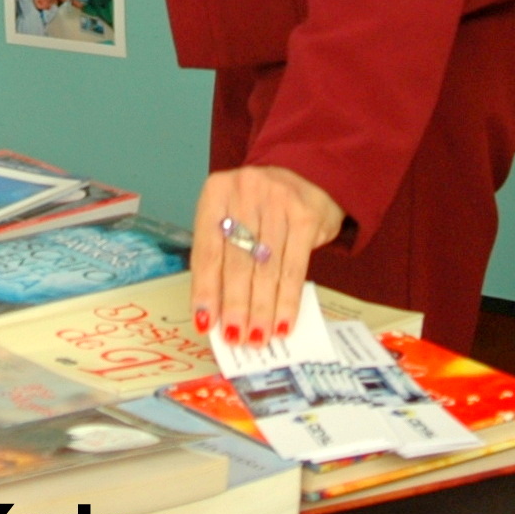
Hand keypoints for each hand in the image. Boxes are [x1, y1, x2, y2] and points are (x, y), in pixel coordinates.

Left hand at [191, 163, 342, 348]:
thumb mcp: (235, 217)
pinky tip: (283, 323)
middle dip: (234, 306)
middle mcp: (245, 191)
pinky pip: (294, 268)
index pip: (206, 250)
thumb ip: (223, 256)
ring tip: (257, 338)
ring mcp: (277, 200)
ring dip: (261, 309)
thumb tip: (215, 313)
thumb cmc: (262, 207)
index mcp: (216, 192)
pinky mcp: (305, 215)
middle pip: (236, 261)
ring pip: (265, 268)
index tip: (205, 323)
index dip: (205, 290)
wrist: (309, 175)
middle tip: (235, 338)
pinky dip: (287, 300)